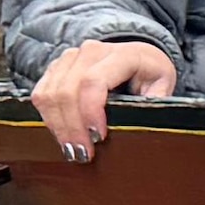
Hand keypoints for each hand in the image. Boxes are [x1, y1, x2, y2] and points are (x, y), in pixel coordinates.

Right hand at [31, 36, 175, 156]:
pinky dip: (48, 118)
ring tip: (72, 150)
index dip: (90, 111)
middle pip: (67, 90)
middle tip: (82, 154)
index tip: (97, 137)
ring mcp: (70, 57)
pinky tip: (62, 135)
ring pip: (49, 93)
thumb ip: (155, 102)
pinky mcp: (56, 67)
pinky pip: (41, 94)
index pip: (93, 81)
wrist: (137, 56)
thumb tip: (143, 122)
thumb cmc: (150, 75)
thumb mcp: (163, 86)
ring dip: (57, 126)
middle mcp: (91, 51)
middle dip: (72, 126)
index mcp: (122, 54)